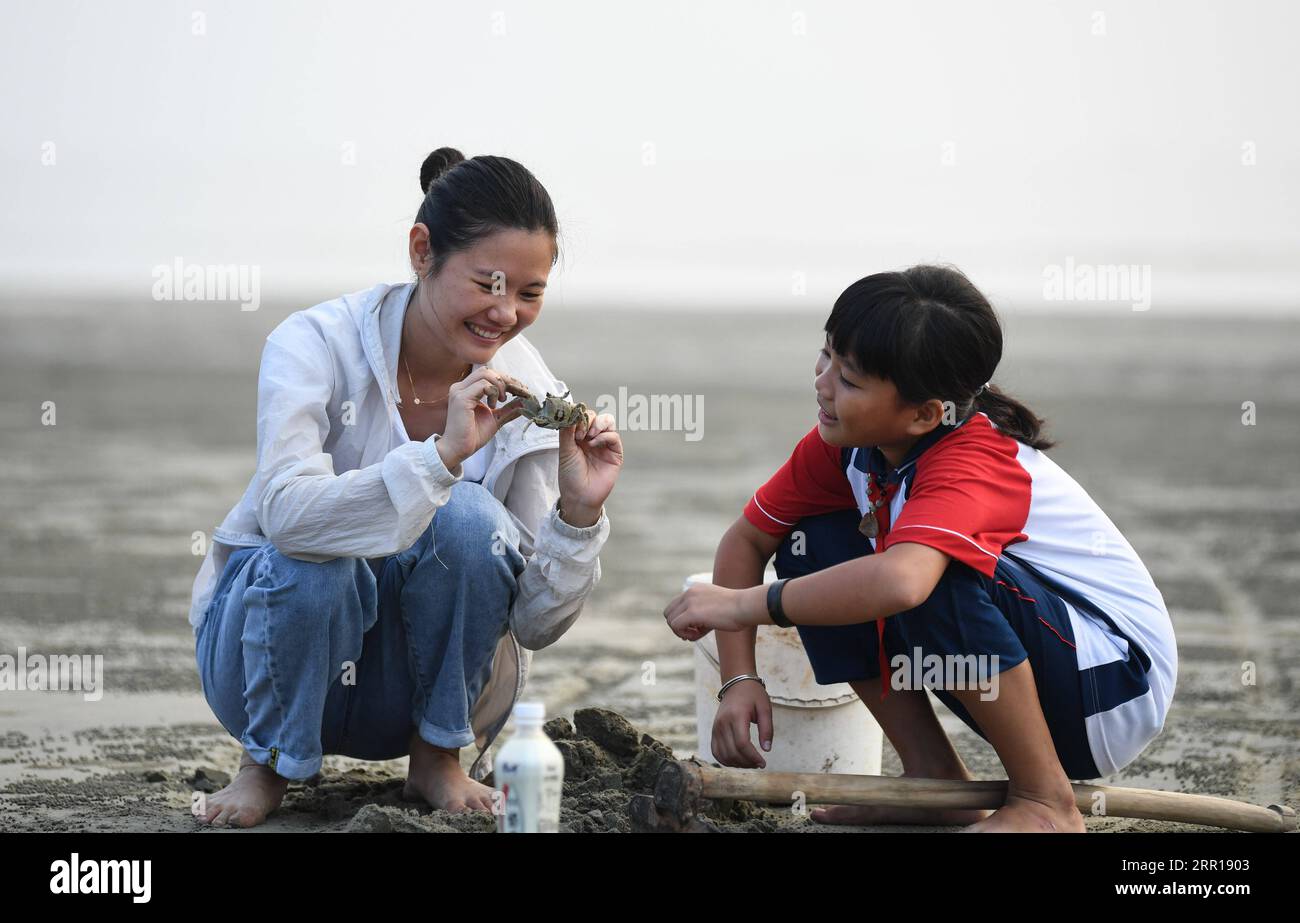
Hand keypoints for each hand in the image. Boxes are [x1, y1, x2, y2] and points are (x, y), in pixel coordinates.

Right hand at [437, 368, 528, 470]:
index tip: (521, 390)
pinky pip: (482, 385)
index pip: (488, 375)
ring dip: (500, 385)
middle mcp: (461, 387)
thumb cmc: (473, 435)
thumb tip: (524, 402)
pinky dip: (493, 392)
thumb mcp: (495, 418)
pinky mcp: (461, 398)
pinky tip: (493, 406)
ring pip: (485, 374)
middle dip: (506, 380)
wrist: (459, 449)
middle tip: (517, 392)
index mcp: (467, 390)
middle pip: (487, 371)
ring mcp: (459, 391)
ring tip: (502, 400)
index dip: (506, 379)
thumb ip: (508, 409)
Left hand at [557, 409, 622, 525]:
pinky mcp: (615, 452)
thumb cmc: (570, 475)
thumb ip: (567, 431)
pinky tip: (594, 444)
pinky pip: (614, 436)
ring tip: (588, 435)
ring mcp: (604, 444)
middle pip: (595, 416)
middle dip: (587, 419)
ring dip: (598, 424)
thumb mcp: (565, 451)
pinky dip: (604, 436)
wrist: (579, 495)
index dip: (577, 415)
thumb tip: (569, 413)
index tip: (570, 423)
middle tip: (579, 432)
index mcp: (578, 436)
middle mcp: (592, 438)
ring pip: (607, 421)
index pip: (581, 416)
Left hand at [662, 584, 765, 639]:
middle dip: (678, 626)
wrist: (746, 606)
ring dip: (681, 632)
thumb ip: (701, 616)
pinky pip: (676, 627)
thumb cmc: (737, 610)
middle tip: (693, 633)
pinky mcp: (692, 613)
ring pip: (671, 621)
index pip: (676, 605)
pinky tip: (697, 635)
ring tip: (697, 634)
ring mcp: (690, 601)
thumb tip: (688, 633)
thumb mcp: (716, 608)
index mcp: (695, 589)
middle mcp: (689, 592)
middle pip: (669, 613)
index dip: (682, 619)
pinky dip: (684, 634)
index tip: (695, 628)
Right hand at [712, 679, 773, 768]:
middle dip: (747, 762)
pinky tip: (738, 761)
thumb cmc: (753, 695)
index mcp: (736, 716)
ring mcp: (716, 727)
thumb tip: (767, 750)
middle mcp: (722, 723)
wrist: (736, 683)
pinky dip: (726, 760)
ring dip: (738, 763)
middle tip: (759, 764)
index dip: (753, 757)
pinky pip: (716, 751)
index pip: (742, 744)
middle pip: (732, 752)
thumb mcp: (765, 708)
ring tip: (751, 762)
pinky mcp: (713, 731)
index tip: (763, 763)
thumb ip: (767, 729)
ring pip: (723, 755)